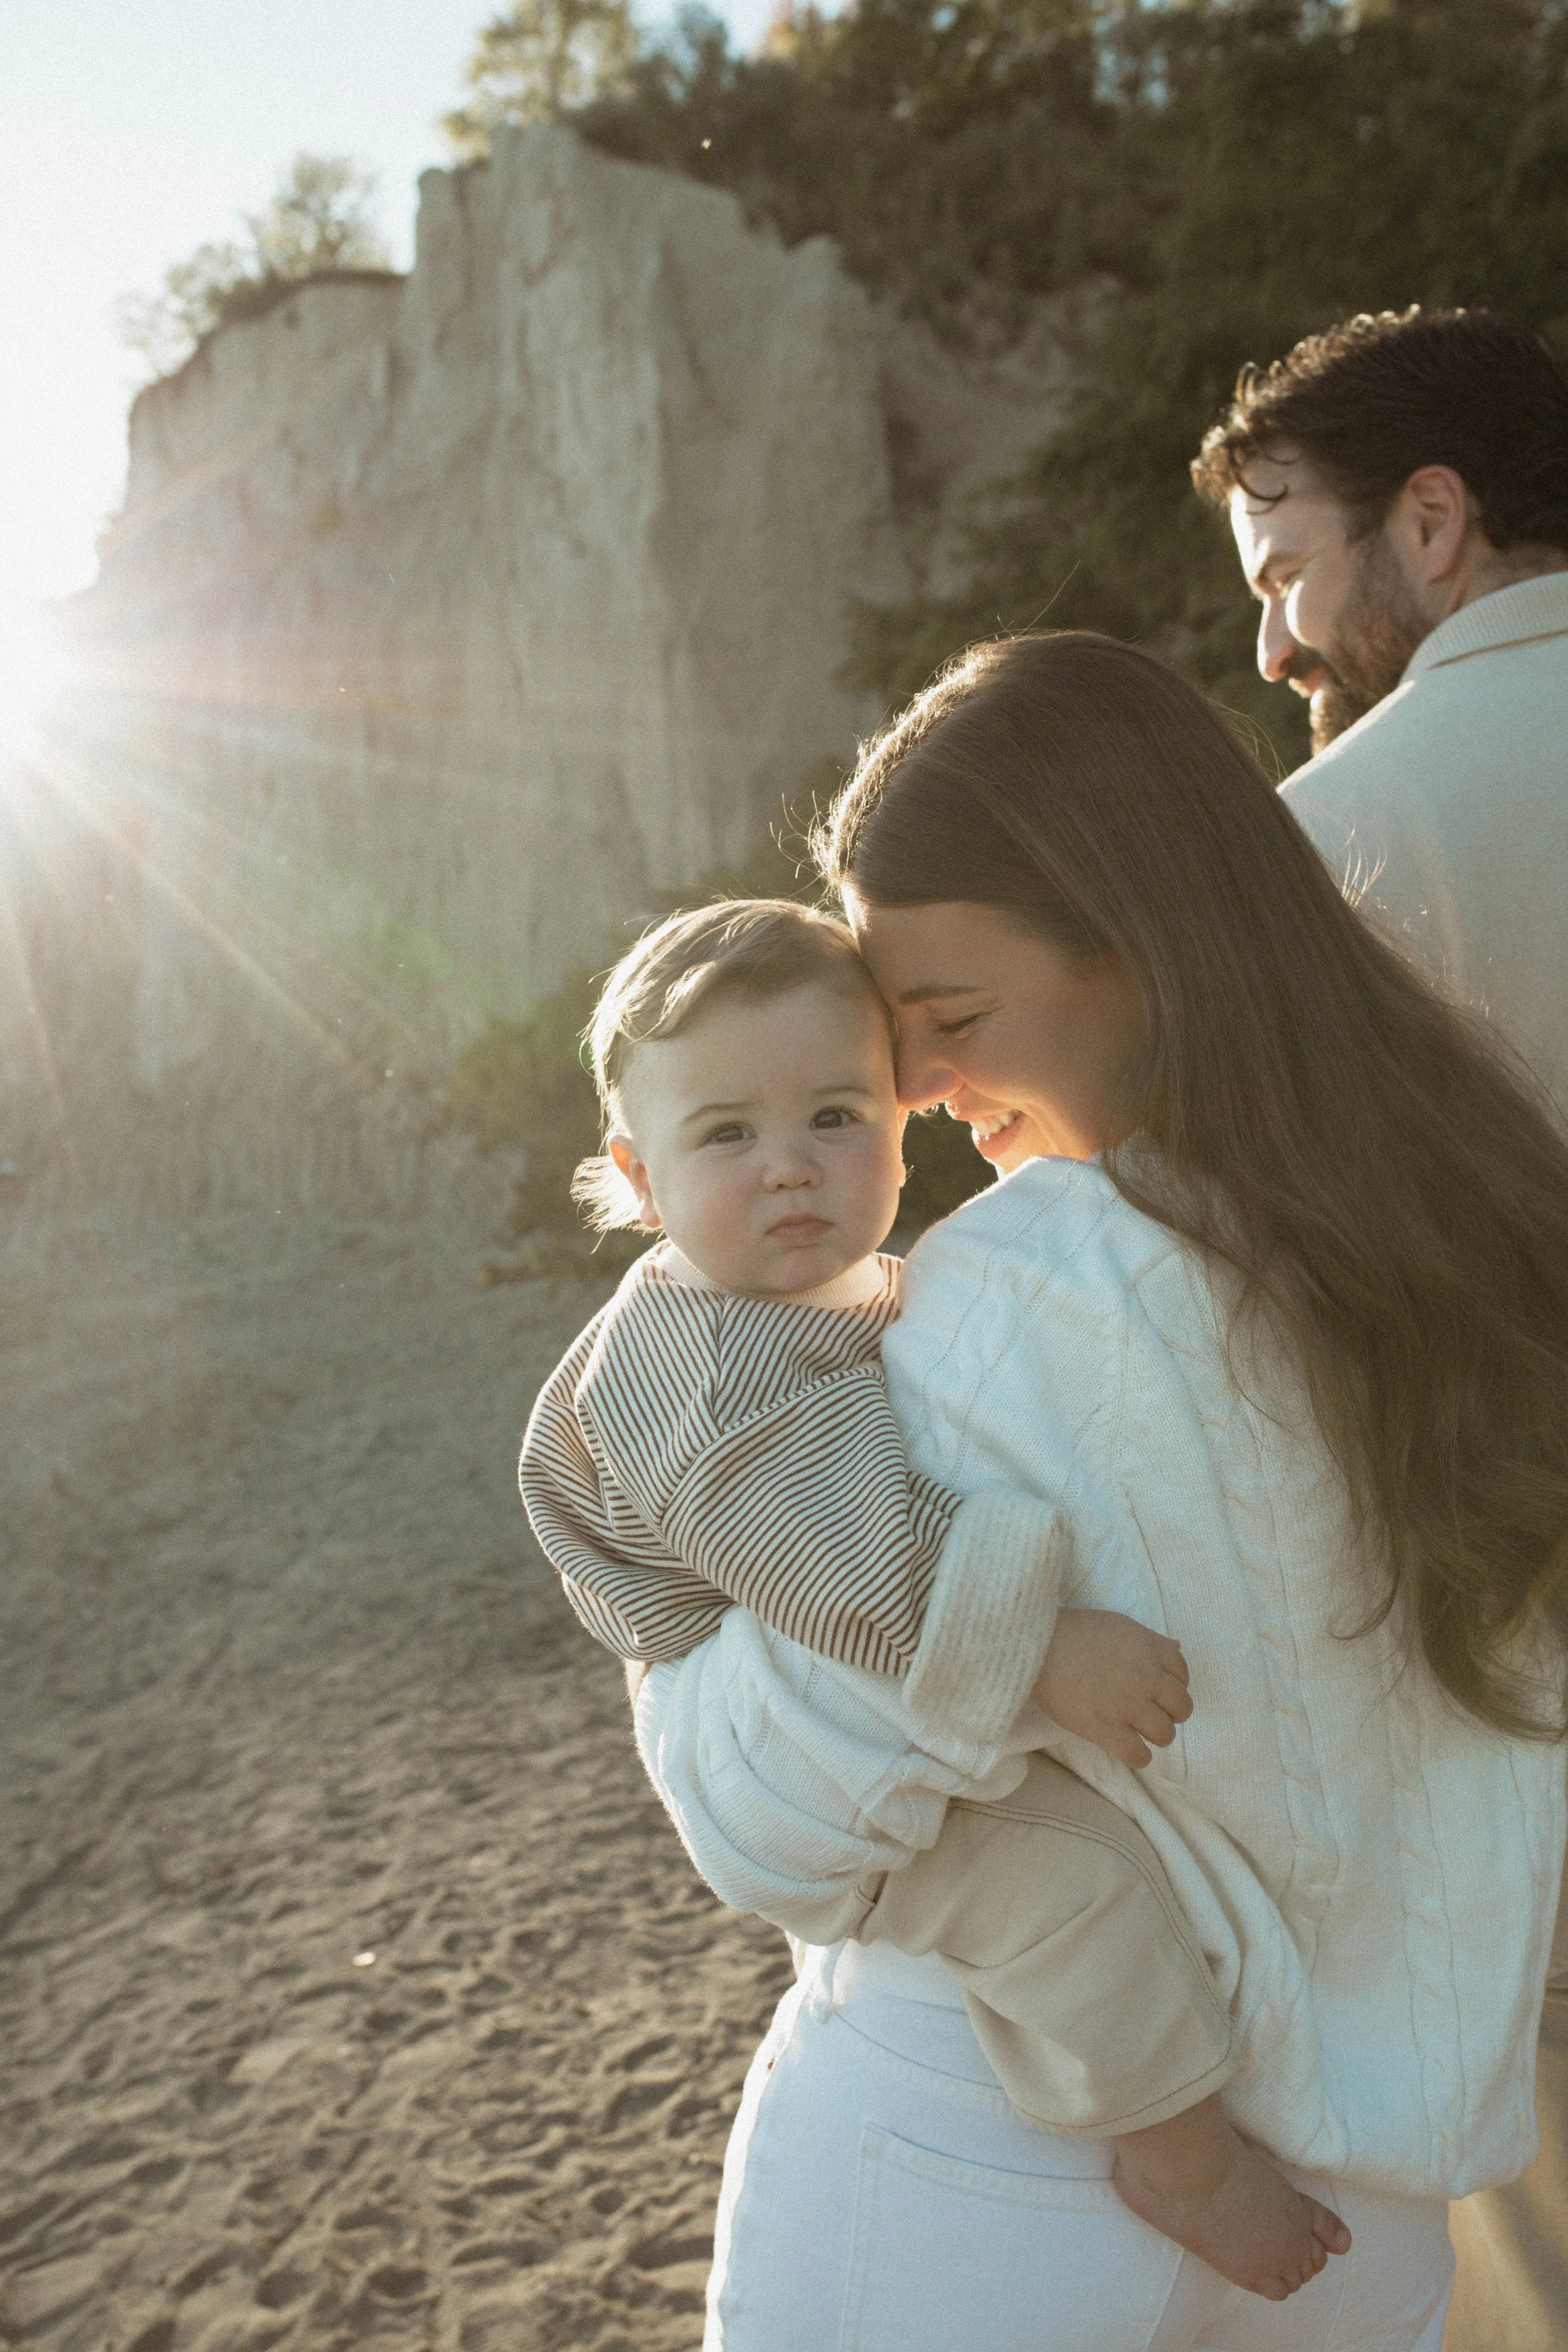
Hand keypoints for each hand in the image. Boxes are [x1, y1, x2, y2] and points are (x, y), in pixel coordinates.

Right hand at [1033, 1608, 1191, 1768]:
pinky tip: (1128, 1747)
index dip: (1174, 1684)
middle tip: (1151, 1712)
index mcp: (1150, 1650)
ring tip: (1138, 1731)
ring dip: (1155, 1735)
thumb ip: (1150, 1640)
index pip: (1183, 1674)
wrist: (1039, 1647)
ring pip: (1165, 1734)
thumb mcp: (1119, 1625)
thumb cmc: (1075, 1632)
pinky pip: (1139, 1755)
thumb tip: (1176, 1648)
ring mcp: (1129, 1706)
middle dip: (1171, 1712)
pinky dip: (1138, 1756)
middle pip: (1181, 1707)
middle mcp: (1147, 1679)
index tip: (1159, 1690)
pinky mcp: (1107, 1729)